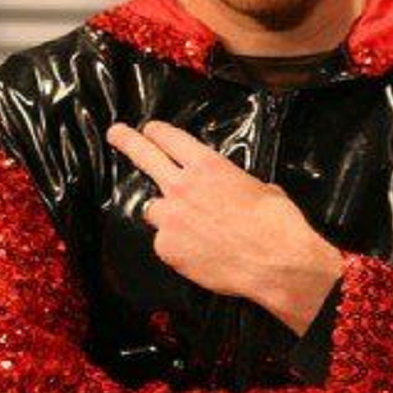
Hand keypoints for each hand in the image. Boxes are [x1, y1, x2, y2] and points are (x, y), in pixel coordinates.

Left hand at [106, 120, 342, 334]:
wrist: (276, 262)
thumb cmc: (276, 223)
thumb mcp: (259, 187)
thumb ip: (233, 184)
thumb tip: (232, 191)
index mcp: (207, 166)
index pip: (170, 138)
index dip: (157, 131)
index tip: (149, 129)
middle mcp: (182, 187)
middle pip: (145, 156)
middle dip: (127, 141)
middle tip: (117, 134)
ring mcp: (171, 219)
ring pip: (153, 209)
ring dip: (165, 213)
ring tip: (190, 226)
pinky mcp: (167, 248)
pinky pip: (164, 242)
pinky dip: (177, 246)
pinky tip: (199, 252)